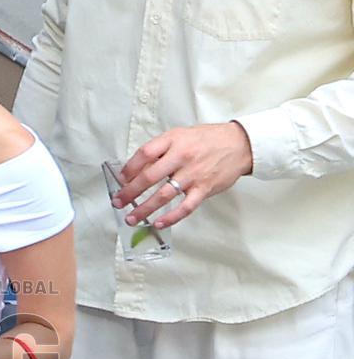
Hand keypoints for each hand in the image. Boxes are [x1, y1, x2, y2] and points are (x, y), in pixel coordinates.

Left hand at [112, 122, 252, 228]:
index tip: (121, 179)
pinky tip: (158, 223)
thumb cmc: (208, 140)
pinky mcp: (204, 189)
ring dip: (144, 209)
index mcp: (174, 140)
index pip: (145, 153)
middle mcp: (182, 157)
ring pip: (163, 195)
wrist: (240, 144)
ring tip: (131, 218)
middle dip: (130, 192)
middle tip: (118, 202)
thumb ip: (161, 150)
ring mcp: (193, 174)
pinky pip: (185, 207)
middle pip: (149, 177)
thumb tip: (137, 168)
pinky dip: (170, 217)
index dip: (129, 168)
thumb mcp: (182, 136)